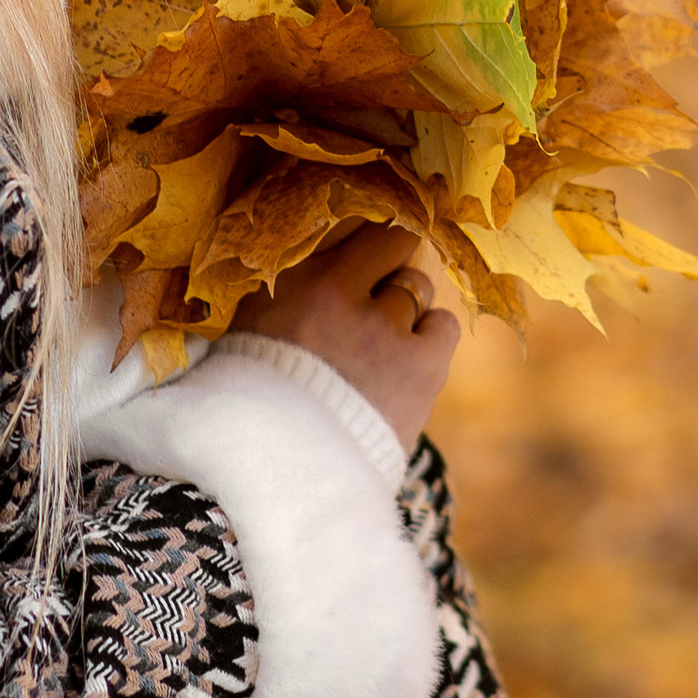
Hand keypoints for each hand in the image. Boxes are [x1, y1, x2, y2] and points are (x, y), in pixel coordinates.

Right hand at [236, 224, 460, 444]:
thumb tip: (339, 242)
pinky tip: (407, 358)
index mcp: (300, 284)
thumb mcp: (255, 322)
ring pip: (417, 288)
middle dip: (384, 274)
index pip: (362, 228)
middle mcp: (345, 298)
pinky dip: (429, 336)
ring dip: (404, 308)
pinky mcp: (420, 369)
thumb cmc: (258, 394)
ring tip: (379, 344)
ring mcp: (387, 332)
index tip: (372, 252)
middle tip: (368, 305)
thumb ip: (294, 280)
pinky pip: (442, 325)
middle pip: (394, 253)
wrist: (283, 469)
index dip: (370, 241)